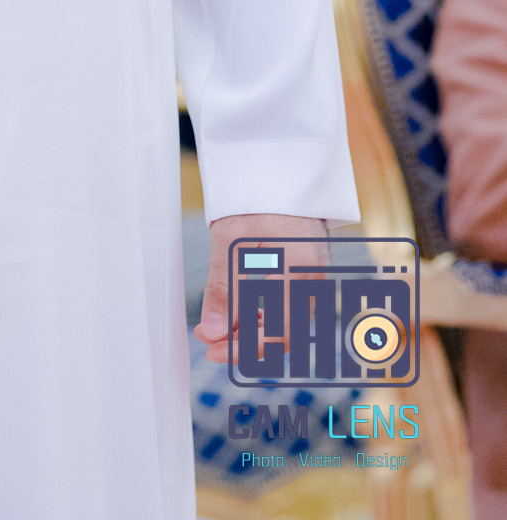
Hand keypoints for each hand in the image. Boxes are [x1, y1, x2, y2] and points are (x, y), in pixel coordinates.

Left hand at [195, 214, 327, 364]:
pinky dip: (264, 316)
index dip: (244, 348)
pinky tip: (238, 315)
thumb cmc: (254, 200)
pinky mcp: (308, 273)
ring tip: (215, 328)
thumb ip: (223, 290)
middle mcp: (315, 279)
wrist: (276, 173)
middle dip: (244, 342)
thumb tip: (212, 332)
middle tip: (208, 342)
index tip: (213, 350)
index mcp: (300, 270)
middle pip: (284, 332)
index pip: (277, 331)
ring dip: (252, 330)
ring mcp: (315, 276)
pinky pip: (289, 307)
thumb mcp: (231, 242)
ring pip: (286, 322)